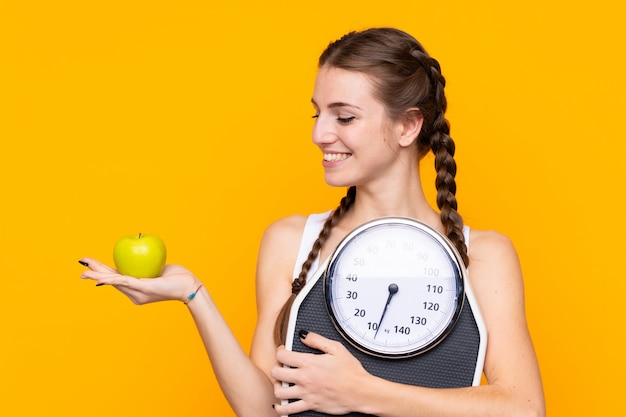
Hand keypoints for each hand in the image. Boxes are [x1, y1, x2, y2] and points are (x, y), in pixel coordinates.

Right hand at [79, 258, 199, 304]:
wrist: (189, 286)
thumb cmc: (176, 276)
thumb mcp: (158, 269)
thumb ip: (147, 265)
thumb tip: (140, 253)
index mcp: (136, 289)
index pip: (116, 280)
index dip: (102, 274)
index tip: (90, 268)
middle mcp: (134, 294)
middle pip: (111, 281)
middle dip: (95, 274)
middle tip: (80, 268)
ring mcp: (138, 292)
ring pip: (114, 282)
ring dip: (98, 277)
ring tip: (84, 273)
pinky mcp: (143, 288)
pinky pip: (125, 282)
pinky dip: (111, 279)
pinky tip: (101, 278)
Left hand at [271, 331, 369, 414]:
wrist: (360, 391)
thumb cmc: (351, 371)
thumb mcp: (336, 348)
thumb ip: (317, 340)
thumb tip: (304, 335)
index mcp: (309, 363)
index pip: (282, 356)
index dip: (280, 351)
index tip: (284, 351)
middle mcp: (304, 378)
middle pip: (276, 373)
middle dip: (277, 367)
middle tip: (282, 366)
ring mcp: (306, 393)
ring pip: (279, 392)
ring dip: (278, 386)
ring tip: (282, 383)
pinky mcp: (310, 405)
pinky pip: (289, 409)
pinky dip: (281, 408)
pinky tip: (281, 404)